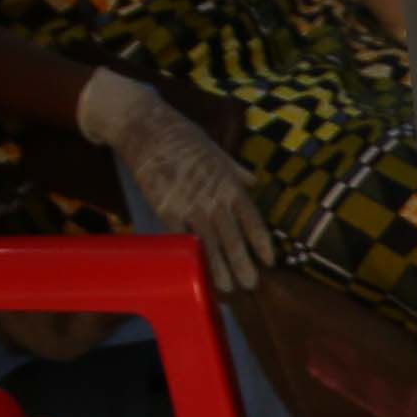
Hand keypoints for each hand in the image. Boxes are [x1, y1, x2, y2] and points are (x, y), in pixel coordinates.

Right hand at [74, 66, 275, 291]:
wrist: (146, 128)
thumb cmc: (184, 138)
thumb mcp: (218, 151)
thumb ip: (236, 171)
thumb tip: (253, 182)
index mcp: (231, 185)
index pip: (253, 220)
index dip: (262, 243)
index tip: (270, 261)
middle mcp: (214, 199)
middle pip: (233, 239)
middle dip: (243, 264)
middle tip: (251, 285)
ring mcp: (189, 206)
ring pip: (209, 245)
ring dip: (219, 269)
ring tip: (228, 289)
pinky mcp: (165, 209)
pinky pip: (181, 239)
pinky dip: (190, 256)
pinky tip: (196, 271)